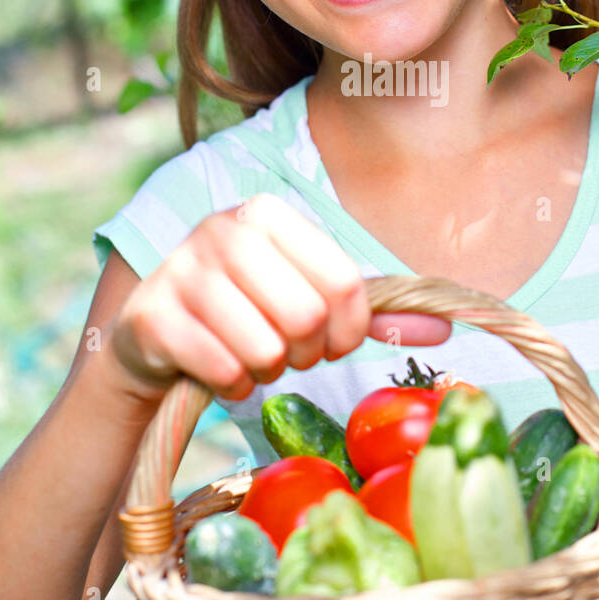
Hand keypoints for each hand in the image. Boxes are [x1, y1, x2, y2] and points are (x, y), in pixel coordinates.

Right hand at [106, 193, 450, 402]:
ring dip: (266, 372)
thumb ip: (372, 312)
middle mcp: (221, 228)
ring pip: (263, 348)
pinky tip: (219, 371)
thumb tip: (447, 328)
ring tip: (249, 358)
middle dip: (304, 354)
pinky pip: (222, 370)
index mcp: (267, 213)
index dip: (348, 331)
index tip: (331, 342)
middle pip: (306, 316)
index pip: (344, 283)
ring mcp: (180, 270)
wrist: (152, 342)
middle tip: (286, 353)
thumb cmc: (246, 315)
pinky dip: (231, 386)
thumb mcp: (307, 301)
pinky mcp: (151, 317)